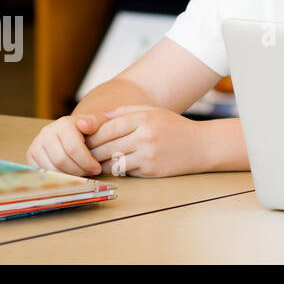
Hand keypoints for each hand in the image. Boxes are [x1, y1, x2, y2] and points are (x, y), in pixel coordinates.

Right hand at [27, 114, 103, 175]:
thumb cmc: (88, 130)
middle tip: (90, 173)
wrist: (73, 130)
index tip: (97, 168)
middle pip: (61, 160)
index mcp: (63, 124)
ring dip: (69, 176)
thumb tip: (84, 125)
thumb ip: (94, 123)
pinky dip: (57, 177)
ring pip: (51, 168)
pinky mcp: (31, 156)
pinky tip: (69, 175)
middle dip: (78, 170)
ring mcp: (36, 144)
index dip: (86, 161)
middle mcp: (47, 132)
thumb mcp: (96, 123)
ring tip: (81, 174)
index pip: (73, 148)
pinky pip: (43, 172)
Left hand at [84, 105, 203, 177]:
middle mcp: (145, 136)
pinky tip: (113, 167)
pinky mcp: (150, 170)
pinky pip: (125, 171)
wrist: (201, 146)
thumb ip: (127, 111)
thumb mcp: (154, 112)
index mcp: (145, 118)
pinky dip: (116, 170)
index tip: (84, 139)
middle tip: (82, 154)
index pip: (108, 128)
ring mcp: (148, 154)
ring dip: (100, 163)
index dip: (93, 135)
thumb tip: (101, 118)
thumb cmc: (175, 127)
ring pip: (112, 162)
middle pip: (106, 146)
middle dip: (91, 151)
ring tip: (93, 162)